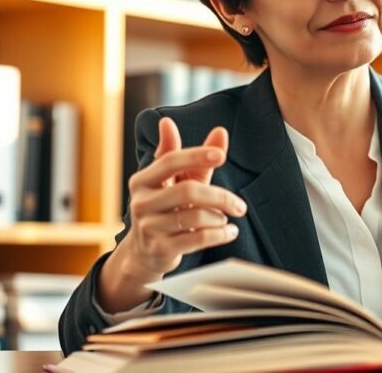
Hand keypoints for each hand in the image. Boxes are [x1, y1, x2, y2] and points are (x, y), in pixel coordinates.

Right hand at [119, 116, 246, 282]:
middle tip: (240, 205)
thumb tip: (221, 130)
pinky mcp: (160, 249)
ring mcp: (149, 227)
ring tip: (227, 219)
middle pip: (188, 190)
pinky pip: (198, 238)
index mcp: (142, 180)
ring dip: (219, 217)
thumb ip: (198, 158)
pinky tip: (230, 232)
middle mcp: (141, 202)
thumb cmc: (168, 207)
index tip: (221, 155)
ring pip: (196, 216)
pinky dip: (220, 234)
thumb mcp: (179, 181)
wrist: (146, 251)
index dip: (196, 155)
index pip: (170, 161)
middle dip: (221, 197)